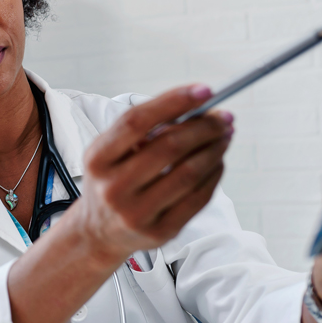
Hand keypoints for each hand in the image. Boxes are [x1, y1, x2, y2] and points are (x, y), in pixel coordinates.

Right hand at [74, 84, 232, 265]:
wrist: (99, 231)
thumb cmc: (111, 180)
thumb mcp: (110, 152)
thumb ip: (144, 129)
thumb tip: (196, 108)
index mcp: (97, 159)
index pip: (136, 122)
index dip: (173, 102)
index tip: (203, 90)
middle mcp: (113, 188)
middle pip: (169, 147)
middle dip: (204, 127)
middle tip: (223, 116)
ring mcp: (137, 213)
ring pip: (189, 173)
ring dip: (214, 149)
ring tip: (224, 136)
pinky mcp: (161, 231)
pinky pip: (198, 198)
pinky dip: (214, 174)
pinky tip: (218, 161)